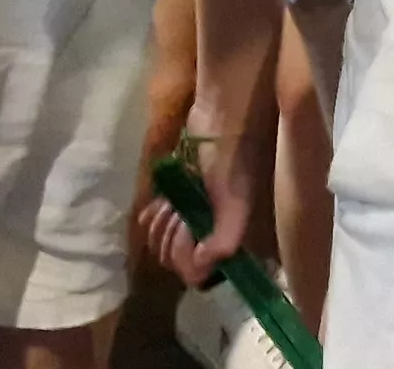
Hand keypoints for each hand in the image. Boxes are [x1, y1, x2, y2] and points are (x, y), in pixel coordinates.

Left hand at [134, 86, 275, 285]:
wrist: (222, 117)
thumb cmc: (232, 161)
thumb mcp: (235, 203)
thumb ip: (222, 242)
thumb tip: (199, 270)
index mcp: (239, 243)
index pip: (201, 276)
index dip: (188, 256)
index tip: (190, 229)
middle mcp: (219, 236)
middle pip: (179, 262)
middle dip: (173, 237)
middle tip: (181, 212)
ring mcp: (199, 220)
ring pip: (166, 244)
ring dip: (162, 225)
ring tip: (173, 204)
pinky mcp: (183, 202)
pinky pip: (160, 225)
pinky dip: (154, 217)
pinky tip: (159, 205)